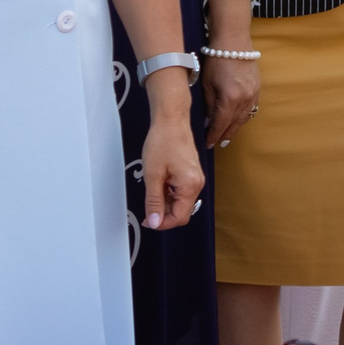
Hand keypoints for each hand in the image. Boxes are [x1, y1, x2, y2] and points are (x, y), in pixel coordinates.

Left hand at [141, 75, 205, 230]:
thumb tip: (154, 221)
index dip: (162, 223)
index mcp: (190, 185)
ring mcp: (196, 178)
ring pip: (180, 202)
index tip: (148, 221)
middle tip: (145, 205)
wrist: (171, 121)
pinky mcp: (192, 174)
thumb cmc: (163, 141)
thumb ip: (154, 201)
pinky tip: (158, 182)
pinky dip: (168, 193)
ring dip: (165, 202)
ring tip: (152, 187)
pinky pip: (181, 192)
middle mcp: (197, 184)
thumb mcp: (153, 175)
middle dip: (163, 213)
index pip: (180, 217)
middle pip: (181, 211)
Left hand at [200, 53, 259, 149]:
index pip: (221, 123)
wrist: (233, 42)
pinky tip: (237, 120)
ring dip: (236, 128)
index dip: (214, 135)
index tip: (208, 143)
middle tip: (218, 144)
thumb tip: (207, 121)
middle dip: (225, 134)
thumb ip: (208, 105)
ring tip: (227, 136)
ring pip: (245, 118)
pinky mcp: (257, 88)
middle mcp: (245, 98)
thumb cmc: (216, 60)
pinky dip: (244, 117)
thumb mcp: (207, 84)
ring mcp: (254, 93)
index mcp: (231, 98)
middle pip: (235, 123)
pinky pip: (251, 108)